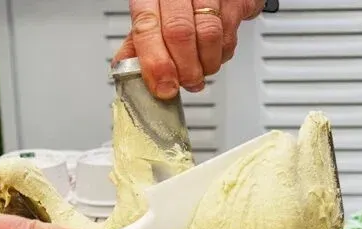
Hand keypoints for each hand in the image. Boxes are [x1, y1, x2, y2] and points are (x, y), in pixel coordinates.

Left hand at [114, 0, 264, 98]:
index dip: (155, 62)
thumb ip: (140, 41)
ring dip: (204, 66)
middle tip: (184, 83)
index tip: (162, 86)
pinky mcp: (235, 1)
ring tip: (198, 72)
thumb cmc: (177, 1)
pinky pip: (229, 36)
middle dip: (183, 69)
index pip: (147, 28)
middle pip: (180, 33)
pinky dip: (220, 56)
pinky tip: (212, 56)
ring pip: (209, 36)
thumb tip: (126, 69)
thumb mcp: (153, 13)